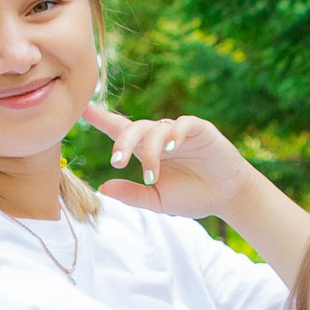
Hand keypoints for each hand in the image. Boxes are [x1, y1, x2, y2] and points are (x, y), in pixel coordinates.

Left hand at [81, 104, 255, 220]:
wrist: (227, 198)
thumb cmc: (192, 196)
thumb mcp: (158, 200)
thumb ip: (132, 194)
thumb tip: (102, 188)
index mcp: (147, 150)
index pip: (120, 130)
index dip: (101, 119)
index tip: (82, 109)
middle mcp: (160, 137)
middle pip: (134, 128)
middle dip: (122, 142)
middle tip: (116, 161)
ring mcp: (180, 132)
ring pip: (156, 129)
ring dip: (150, 151)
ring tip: (152, 174)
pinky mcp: (200, 130)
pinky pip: (184, 124)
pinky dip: (176, 133)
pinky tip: (171, 147)